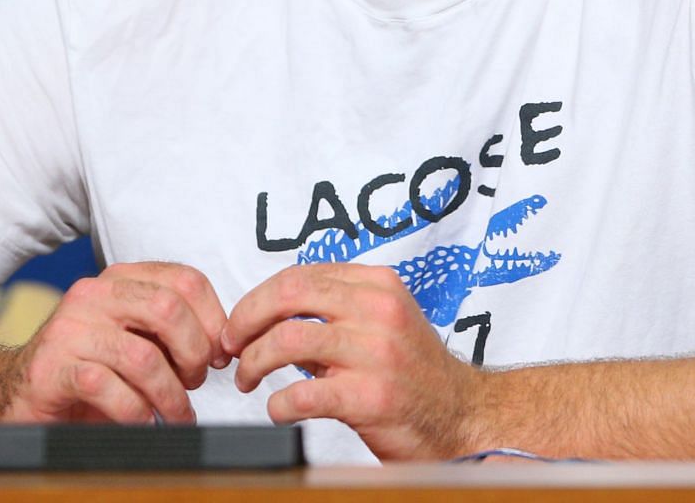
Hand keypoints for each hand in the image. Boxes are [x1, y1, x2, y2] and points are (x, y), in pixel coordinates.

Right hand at [0, 262, 229, 424]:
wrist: (16, 391)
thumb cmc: (87, 367)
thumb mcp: (132, 337)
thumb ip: (168, 330)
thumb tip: (220, 346)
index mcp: (119, 279)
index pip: (185, 279)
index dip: (213, 319)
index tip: (217, 355)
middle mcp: (93, 294)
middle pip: (167, 308)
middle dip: (193, 353)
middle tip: (195, 382)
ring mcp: (69, 330)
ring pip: (142, 357)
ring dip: (170, 395)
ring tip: (175, 415)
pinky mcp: (52, 369)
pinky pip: (108, 389)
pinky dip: (135, 412)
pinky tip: (141, 422)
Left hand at [222, 263, 480, 459]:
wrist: (464, 419)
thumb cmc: (416, 376)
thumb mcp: (381, 325)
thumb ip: (333, 315)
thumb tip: (270, 318)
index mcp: (378, 285)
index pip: (299, 276)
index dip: (257, 299)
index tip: (239, 323)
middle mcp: (378, 310)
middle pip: (287, 295)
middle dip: (245, 320)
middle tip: (230, 346)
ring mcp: (376, 353)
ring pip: (287, 340)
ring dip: (253, 361)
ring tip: (247, 379)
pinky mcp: (371, 397)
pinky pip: (303, 393)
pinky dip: (278, 404)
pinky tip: (278, 410)